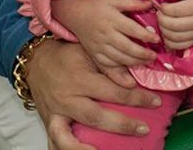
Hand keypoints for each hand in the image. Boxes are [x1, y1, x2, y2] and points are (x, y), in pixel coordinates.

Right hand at [26, 38, 160, 149]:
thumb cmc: (69, 55)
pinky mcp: (49, 123)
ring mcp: (56, 114)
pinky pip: (54, 143)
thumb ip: (111, 65)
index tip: (156, 101)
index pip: (113, 92)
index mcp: (81, 79)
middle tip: (144, 128)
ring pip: (68, 138)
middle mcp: (67, 99)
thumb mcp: (90, 52)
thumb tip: (137, 74)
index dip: (136, 98)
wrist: (37, 61)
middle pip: (95, 117)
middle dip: (122, 125)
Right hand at [52, 0, 157, 72]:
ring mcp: (99, 46)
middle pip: (126, 47)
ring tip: (146, 62)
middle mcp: (106, 35)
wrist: (75, 14)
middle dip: (142, 53)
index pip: (132, 29)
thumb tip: (151, 4)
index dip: (145, 35)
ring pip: (118, 58)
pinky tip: (129, 75)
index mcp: (112, 20)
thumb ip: (132, 3)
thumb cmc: (98, 6)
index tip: (157, 39)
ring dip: (133, 62)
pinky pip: (106, 66)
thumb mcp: (115, 0)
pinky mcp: (94, 54)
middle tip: (154, 56)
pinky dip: (118, 72)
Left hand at [158, 0, 192, 50]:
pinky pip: (179, 46)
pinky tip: (167, 33)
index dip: (163, 8)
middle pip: (172, 25)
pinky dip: (169, 42)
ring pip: (174, 37)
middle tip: (159, 14)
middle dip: (161, 19)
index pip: (175, 11)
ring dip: (163, 30)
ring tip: (162, 22)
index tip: (161, 5)